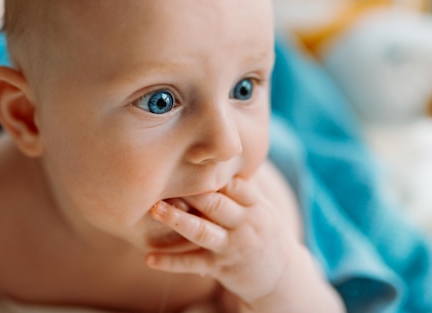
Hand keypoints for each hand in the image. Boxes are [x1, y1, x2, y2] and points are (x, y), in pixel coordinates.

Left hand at [147, 174, 296, 307]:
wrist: (282, 278)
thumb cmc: (263, 233)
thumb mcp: (262, 209)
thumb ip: (242, 188)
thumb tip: (222, 154)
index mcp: (256, 206)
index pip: (235, 185)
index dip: (213, 174)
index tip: (187, 160)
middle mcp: (245, 225)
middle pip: (216, 204)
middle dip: (191, 191)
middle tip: (165, 178)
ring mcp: (232, 247)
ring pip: (202, 232)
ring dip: (177, 220)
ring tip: (155, 209)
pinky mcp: (221, 268)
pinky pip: (192, 264)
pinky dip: (170, 262)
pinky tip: (149, 258)